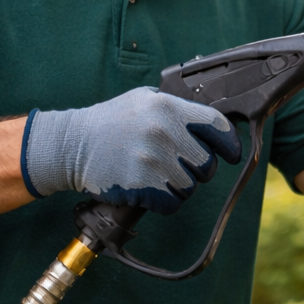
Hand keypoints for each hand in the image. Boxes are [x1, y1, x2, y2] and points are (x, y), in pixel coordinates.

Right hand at [21, 87, 242, 213]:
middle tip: (175, 165)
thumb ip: (177, 107)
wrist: (72, 145)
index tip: (232, 155)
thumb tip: (214, 122)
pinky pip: (172, 203)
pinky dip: (164, 203)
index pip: (217, 125)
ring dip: (177, 187)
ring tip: (156, 175)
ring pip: (190, 187)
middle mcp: (164, 131)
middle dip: (196, 169)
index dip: (229, 144)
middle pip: (207, 163)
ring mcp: (153, 158)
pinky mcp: (141, 184)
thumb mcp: (143, 100)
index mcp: (168, 107)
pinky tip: (148, 190)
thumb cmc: (111, 122)